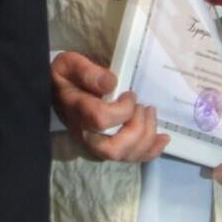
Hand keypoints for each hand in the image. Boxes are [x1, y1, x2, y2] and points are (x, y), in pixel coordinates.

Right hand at [49, 51, 167, 162]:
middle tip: (143, 107)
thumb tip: (111, 83)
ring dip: (147, 137)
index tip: (130, 94)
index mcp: (77, 111)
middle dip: (137, 130)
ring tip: (150, 113)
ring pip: (125, 156)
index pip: (101, 120)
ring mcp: (97, 145)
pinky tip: (162, 138)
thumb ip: (86, 71)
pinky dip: (151, 150)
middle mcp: (85, 134)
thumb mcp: (69, 63)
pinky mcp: (108, 147)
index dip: (123, 110)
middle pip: (113, 150)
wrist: (58, 92)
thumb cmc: (67, 77)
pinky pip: (131, 158)